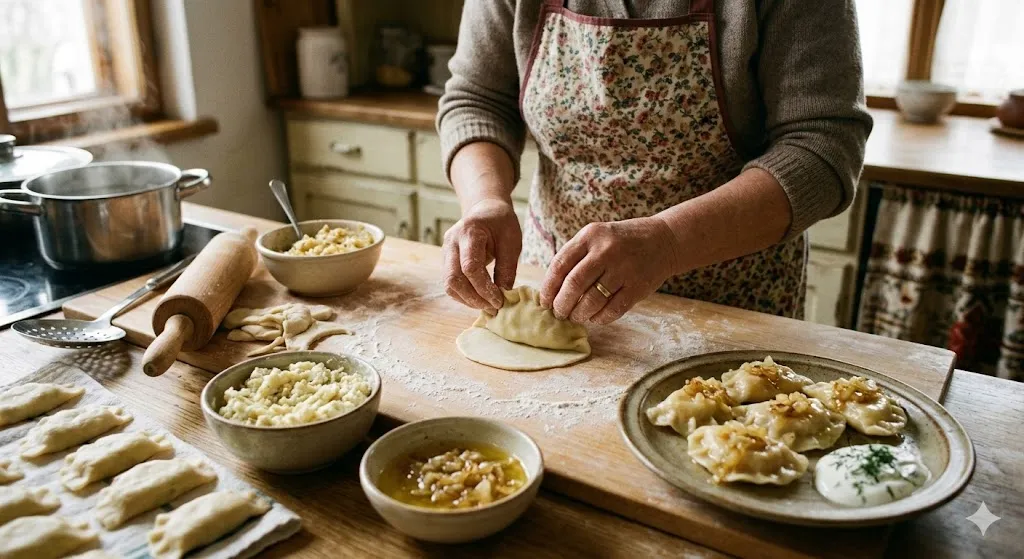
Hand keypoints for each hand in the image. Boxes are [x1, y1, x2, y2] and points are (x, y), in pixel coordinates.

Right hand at [443, 198, 521, 310]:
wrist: (484, 210)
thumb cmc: (501, 223)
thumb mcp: (511, 241)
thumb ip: (507, 267)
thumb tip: (504, 295)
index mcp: (469, 232)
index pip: (470, 267)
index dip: (484, 288)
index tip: (499, 300)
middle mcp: (451, 242)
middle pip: (454, 278)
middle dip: (474, 298)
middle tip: (494, 308)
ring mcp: (445, 251)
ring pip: (449, 284)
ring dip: (468, 299)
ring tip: (488, 306)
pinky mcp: (446, 261)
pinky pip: (450, 284)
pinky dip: (464, 295)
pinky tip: (480, 299)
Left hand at [539, 217, 681, 324]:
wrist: (664, 241)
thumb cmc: (621, 242)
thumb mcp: (597, 237)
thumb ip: (575, 257)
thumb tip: (551, 289)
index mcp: (590, 236)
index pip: (560, 265)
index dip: (548, 288)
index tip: (544, 302)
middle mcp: (606, 251)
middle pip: (573, 285)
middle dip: (561, 305)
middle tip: (559, 313)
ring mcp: (623, 269)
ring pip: (592, 300)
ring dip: (579, 314)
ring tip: (576, 316)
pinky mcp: (638, 286)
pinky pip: (612, 310)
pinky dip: (599, 318)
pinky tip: (594, 318)